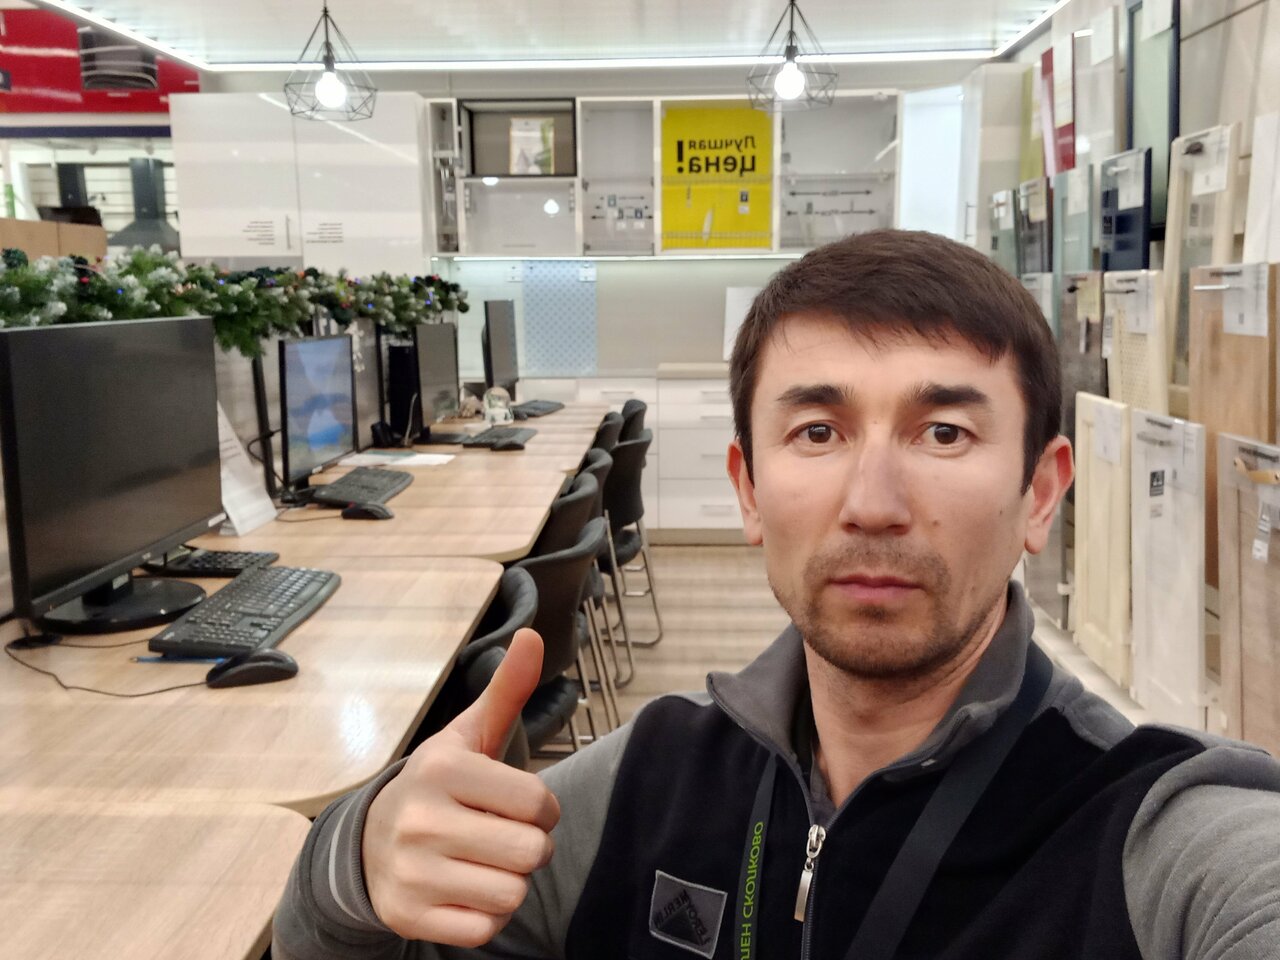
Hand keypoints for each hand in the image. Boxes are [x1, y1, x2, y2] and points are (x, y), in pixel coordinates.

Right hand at [362, 628, 560, 946]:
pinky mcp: (408, 917)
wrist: (368, 842)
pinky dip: (487, 915)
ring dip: (509, 881)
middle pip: (531, 853)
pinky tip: (466, 889)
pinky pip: (485, 930)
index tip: (518, 804)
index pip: (537, 802)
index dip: (541, 808)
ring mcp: (411, 872)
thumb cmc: (439, 785)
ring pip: (511, 894)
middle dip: (530, 847)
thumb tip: (532, 636)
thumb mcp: (469, 734)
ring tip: (483, 860)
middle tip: (503, 835)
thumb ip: (506, 690)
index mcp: (442, 768)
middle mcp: (421, 820)